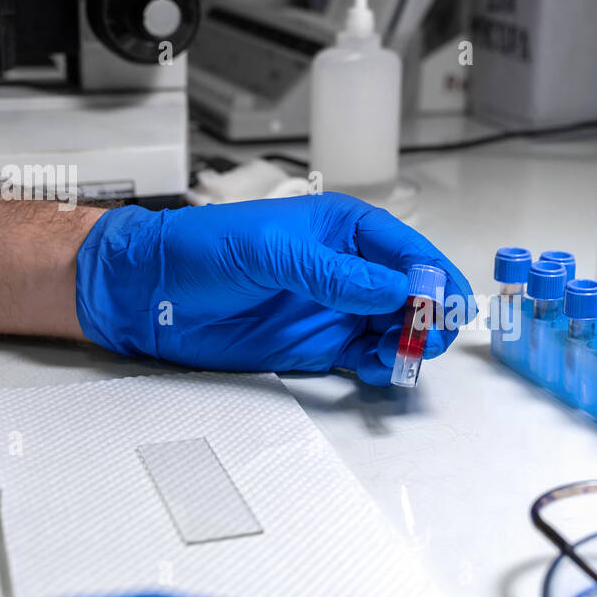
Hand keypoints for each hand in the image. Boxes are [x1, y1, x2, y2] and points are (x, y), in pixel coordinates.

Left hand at [75, 192, 474, 384]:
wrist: (153, 293)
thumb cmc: (202, 250)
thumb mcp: (270, 251)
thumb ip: (333, 274)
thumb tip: (396, 289)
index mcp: (343, 230)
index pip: (407, 251)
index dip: (432, 275)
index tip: (443, 302)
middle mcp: (349, 269)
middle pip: (413, 293)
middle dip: (430, 314)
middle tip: (427, 336)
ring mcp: (337, 310)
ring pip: (397, 328)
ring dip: (409, 342)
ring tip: (398, 354)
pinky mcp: (321, 346)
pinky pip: (368, 357)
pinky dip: (384, 365)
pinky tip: (380, 366)